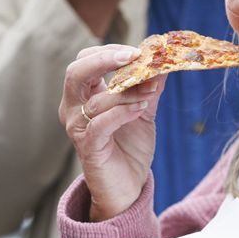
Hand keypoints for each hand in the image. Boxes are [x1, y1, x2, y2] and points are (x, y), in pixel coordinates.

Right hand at [59, 44, 166, 220]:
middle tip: (135, 56)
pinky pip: (101, 123)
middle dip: (105, 59)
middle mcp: (74, 108)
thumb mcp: (143, 110)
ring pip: (95, 99)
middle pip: (76, 72)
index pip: (85, 60)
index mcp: (84, 95)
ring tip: (150, 90)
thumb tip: (164, 60)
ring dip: (127, 91)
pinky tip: (140, 109)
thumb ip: (150, 87)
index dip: (109, 51)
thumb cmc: (130, 147)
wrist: (128, 186)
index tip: (138, 51)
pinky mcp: (87, 147)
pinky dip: (122, 112)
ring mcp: (78, 128)